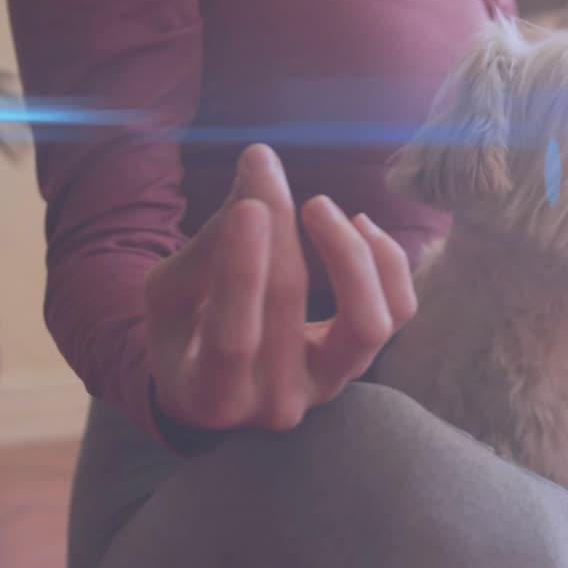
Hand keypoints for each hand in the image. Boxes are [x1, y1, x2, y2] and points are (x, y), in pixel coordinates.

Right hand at [143, 143, 415, 432]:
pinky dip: (385, 262)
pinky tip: (359, 224)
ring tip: (317, 205)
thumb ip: (212, 241)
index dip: (243, 269)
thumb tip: (260, 163)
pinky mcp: (362, 361)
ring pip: (366, 323)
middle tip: (264, 170)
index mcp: (212, 395)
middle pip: (291, 309)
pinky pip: (397, 311)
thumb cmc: (184, 329)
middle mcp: (278, 404)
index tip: (250, 207)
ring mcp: (328, 387)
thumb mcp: (171, 293)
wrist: (216, 381)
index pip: (235, 338)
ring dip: (348, 253)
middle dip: (282, 230)